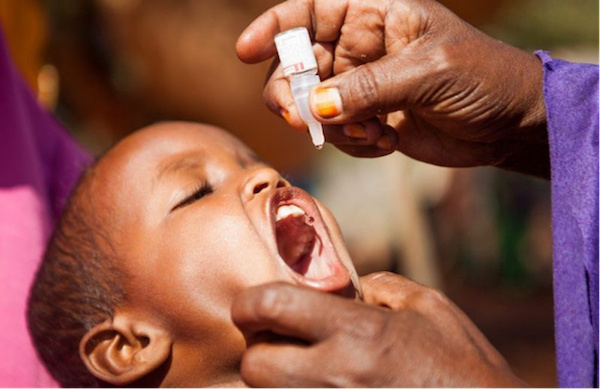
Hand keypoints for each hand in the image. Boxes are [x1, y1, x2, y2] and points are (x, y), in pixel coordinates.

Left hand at [231, 272, 524, 386]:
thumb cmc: (466, 368)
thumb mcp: (431, 308)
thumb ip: (382, 287)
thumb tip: (349, 286)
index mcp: (360, 333)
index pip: (271, 307)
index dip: (249, 302)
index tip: (250, 304)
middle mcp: (337, 376)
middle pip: (254, 365)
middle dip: (259, 349)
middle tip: (279, 339)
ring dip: (275, 379)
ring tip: (303, 366)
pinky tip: (324, 385)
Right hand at [237, 0, 547, 176]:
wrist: (508, 124)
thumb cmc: (482, 77)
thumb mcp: (429, 72)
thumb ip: (369, 87)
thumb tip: (313, 106)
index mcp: (375, 14)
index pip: (310, 11)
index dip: (274, 27)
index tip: (247, 51)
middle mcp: (361, 48)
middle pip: (299, 64)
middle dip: (294, 93)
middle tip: (301, 117)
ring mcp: (363, 87)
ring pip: (314, 106)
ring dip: (334, 126)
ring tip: (375, 133)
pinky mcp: (369, 120)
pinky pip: (338, 134)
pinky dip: (354, 144)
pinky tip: (388, 141)